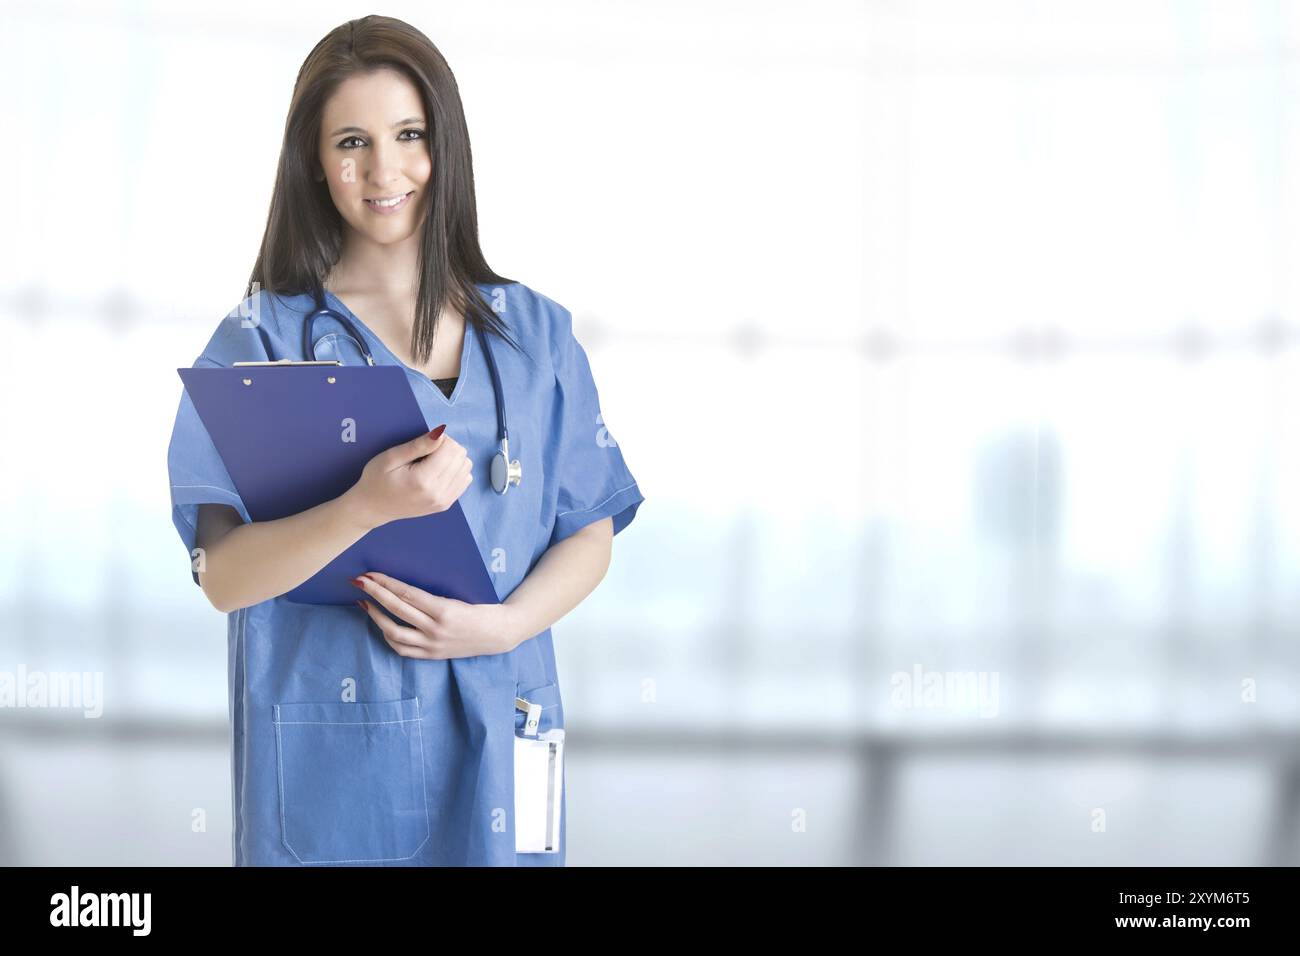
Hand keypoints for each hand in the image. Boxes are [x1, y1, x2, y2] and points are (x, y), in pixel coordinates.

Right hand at [343, 424, 472, 530]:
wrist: (373, 508)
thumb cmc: (376, 480)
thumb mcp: (391, 457)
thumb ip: (418, 446)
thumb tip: (441, 433)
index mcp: (423, 480)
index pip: (451, 449)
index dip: (440, 439)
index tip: (424, 443)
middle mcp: (438, 493)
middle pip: (461, 457)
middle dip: (447, 448)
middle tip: (426, 452)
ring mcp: (444, 501)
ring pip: (466, 468)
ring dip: (452, 459)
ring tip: (431, 462)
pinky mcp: (446, 504)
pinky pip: (465, 480)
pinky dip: (455, 471)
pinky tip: (438, 472)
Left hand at [352, 570, 520, 658]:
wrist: (498, 633)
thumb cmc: (481, 607)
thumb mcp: (459, 596)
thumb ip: (431, 595)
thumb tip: (400, 584)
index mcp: (445, 610)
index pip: (407, 594)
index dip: (386, 583)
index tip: (370, 573)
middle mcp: (436, 629)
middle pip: (396, 610)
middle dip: (375, 594)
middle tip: (359, 581)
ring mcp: (432, 645)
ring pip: (394, 632)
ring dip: (376, 616)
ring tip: (365, 603)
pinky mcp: (432, 655)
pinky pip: (402, 649)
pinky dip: (388, 636)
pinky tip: (382, 624)